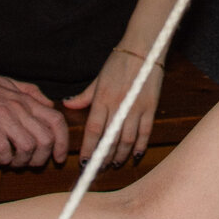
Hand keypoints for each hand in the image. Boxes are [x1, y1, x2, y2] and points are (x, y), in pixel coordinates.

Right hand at [0, 68, 68, 166]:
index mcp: (26, 100)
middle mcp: (18, 108)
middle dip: (43, 157)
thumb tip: (50, 105)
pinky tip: (1, 159)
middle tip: (33, 164)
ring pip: (27, 146)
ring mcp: (3, 117)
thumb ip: (32, 93)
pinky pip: (4, 149)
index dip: (63, 142)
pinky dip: (6, 159)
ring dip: (23, 161)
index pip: (57, 121)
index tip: (60, 157)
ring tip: (15, 162)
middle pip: (46, 139)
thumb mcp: (11, 83)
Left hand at [66, 47, 162, 167]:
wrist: (144, 48)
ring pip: (127, 139)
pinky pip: (145, 132)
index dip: (89, 149)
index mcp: (103, 98)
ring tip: (114, 164)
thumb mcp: (98, 78)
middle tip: (98, 169)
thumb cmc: (119, 61)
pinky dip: (140, 146)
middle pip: (110, 139)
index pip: (93, 130)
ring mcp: (136, 107)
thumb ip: (84, 95)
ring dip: (120, 155)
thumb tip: (68, 104)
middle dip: (103, 158)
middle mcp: (119, 105)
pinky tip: (135, 155)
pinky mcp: (150, 107)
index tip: (84, 162)